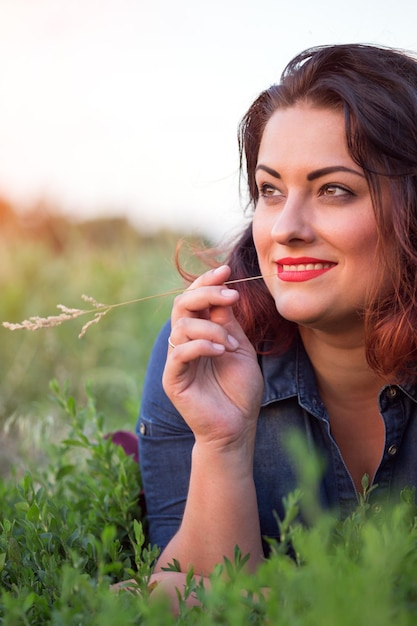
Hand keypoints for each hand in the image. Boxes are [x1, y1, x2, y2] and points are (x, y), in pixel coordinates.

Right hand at [163, 265, 263, 451]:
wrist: (237, 426)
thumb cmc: (240, 389)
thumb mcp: (239, 347)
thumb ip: (227, 323)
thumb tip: (224, 291)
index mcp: (200, 333)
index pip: (195, 300)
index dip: (207, 282)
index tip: (226, 271)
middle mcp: (185, 343)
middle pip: (182, 305)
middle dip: (206, 294)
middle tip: (230, 295)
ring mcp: (177, 360)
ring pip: (182, 326)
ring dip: (211, 329)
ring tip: (231, 345)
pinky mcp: (174, 378)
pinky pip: (181, 352)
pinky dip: (202, 345)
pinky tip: (222, 351)